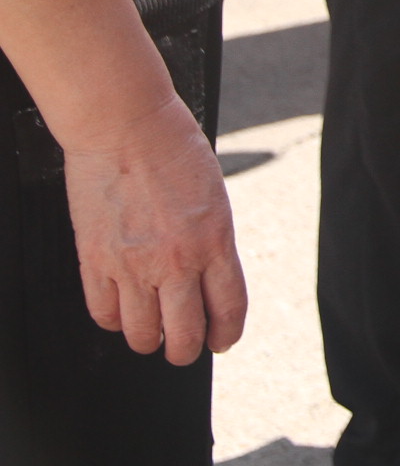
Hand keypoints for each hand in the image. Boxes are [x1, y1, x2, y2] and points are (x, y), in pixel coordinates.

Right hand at [59, 93, 247, 363]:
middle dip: (187, 350)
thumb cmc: (175, 150)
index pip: (228, 309)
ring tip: (151, 333)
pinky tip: (121, 312)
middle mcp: (176, 261)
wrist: (126, 125)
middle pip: (185, 335)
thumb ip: (212, 242)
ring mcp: (132, 265)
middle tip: (184, 348)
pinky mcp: (95, 260)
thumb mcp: (215, 198)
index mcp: (216, 241)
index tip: (222, 341)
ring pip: (142, 334)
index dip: (226, 335)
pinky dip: (113, 321)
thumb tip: (206, 281)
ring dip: (149, 340)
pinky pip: (103, 313)